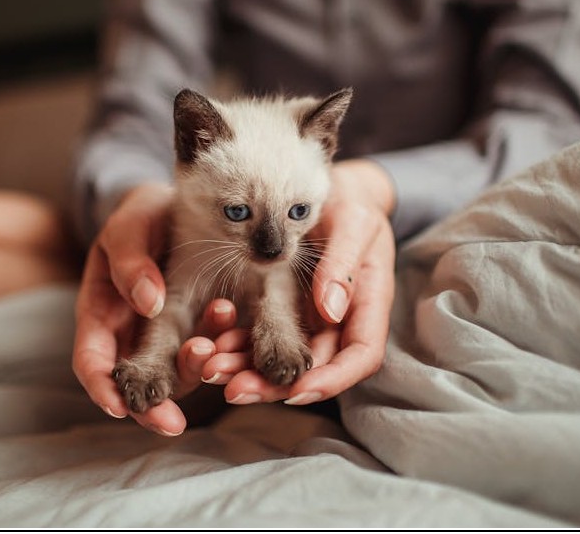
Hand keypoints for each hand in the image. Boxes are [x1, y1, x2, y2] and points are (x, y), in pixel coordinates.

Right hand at [72, 183, 236, 435]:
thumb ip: (131, 262)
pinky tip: (235, 327)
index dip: (102, 390)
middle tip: (175, 420)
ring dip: (195, 369)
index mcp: (102, 314)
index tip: (119, 408)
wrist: (177, 205)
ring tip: (212, 350)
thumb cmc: (141, 217)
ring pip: (178, 371)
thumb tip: (149, 303)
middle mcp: (133, 335)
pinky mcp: (202, 329)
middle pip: (136, 384)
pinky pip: (211, 348)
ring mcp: (168, 336)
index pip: (92, 363)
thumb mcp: (128, 229)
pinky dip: (221, 346)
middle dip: (153, 406)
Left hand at [200, 159, 396, 405]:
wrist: (333, 189)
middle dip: (274, 384)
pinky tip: (211, 344)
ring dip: (249, 369)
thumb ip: (342, 264)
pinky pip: (263, 334)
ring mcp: (311, 318)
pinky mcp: (285, 309)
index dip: (331, 379)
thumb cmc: (351, 202)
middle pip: (314, 368)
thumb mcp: (353, 222)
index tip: (297, 390)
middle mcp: (341, 319)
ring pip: (284, 358)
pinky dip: (239, 343)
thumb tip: (329, 311)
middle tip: (233, 388)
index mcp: (368, 303)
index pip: (360, 357)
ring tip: (211, 368)